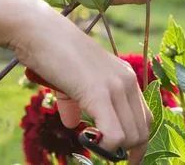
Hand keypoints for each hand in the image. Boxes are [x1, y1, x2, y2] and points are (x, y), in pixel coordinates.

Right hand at [14, 1, 152, 163]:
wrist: (39, 31)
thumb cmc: (51, 53)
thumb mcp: (70, 81)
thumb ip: (75, 103)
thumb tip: (73, 124)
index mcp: (124, 77)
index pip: (144, 120)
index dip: (134, 143)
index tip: (118, 155)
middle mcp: (127, 81)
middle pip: (142, 131)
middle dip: (127, 152)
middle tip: (104, 158)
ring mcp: (115, 86)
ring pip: (132, 137)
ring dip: (113, 151)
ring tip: (91, 146)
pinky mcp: (99, 93)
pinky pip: (115, 135)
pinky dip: (105, 147)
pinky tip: (86, 140)